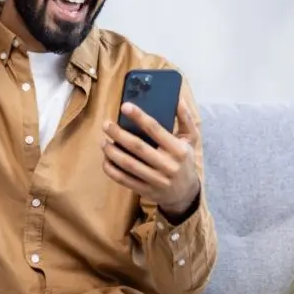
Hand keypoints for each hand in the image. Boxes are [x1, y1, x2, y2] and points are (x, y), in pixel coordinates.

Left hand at [101, 98, 200, 218]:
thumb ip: (185, 119)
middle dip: (119, 134)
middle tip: (106, 124)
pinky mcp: (146, 190)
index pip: (156, 129)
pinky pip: (124, 180)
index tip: (125, 106)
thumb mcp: (191, 140)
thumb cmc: (185, 161)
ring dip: (112, 151)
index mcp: (179, 150)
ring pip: (128, 164)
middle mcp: (168, 165)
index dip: (139, 117)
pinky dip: (111, 169)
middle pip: (138, 147)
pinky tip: (105, 159)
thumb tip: (178, 99)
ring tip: (102, 141)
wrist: (185, 194)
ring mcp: (156, 180)